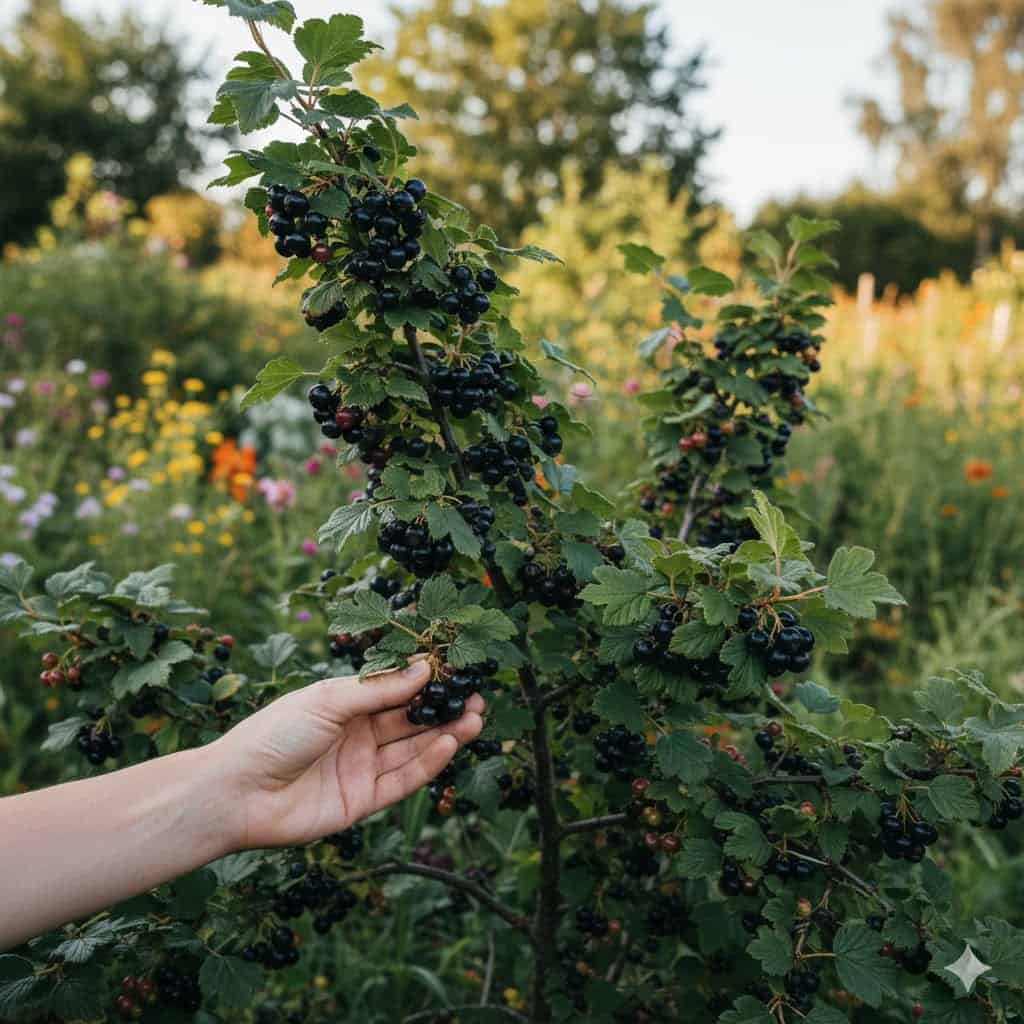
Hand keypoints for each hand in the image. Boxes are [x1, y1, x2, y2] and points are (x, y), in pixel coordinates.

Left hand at [215, 660, 483, 848]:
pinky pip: (402, 780)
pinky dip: (427, 762)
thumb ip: (380, 689)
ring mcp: (360, 768)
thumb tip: (425, 668)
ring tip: (475, 718)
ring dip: (444, 734)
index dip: (426, 682)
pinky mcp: (362, 801)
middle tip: (477, 698)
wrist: (236, 792)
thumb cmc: (274, 734)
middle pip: (409, 720)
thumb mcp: (329, 700)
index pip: (395, 689)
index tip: (458, 671)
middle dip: (444, 709)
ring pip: (412, 749)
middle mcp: (356, 734)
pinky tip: (448, 743)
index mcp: (344, 704)